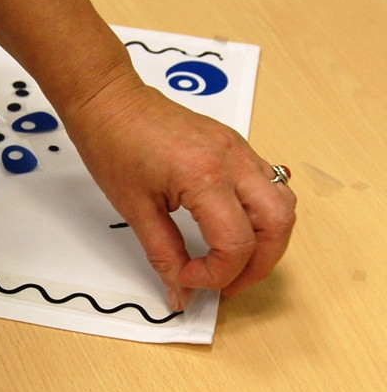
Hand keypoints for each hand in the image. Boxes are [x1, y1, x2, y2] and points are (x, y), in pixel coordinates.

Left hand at [65, 76, 296, 310]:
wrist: (108, 101)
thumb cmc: (113, 143)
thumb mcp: (134, 208)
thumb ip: (163, 254)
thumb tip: (180, 290)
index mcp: (204, 176)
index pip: (236, 244)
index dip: (216, 275)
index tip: (188, 279)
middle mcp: (232, 160)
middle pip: (277, 225)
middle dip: (259, 265)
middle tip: (227, 283)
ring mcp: (239, 149)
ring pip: (283, 204)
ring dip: (267, 240)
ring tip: (234, 261)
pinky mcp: (235, 145)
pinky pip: (269, 184)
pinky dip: (261, 214)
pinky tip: (233, 227)